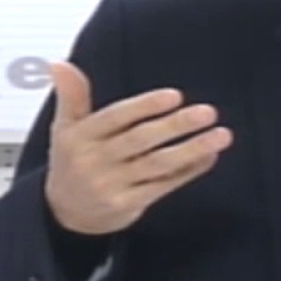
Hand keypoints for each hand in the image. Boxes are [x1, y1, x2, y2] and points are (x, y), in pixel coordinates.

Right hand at [42, 61, 233, 234]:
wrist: (66, 215)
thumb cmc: (72, 162)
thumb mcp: (65, 128)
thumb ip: (71, 95)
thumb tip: (60, 65)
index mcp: (80, 137)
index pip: (115, 118)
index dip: (145, 107)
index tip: (174, 96)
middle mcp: (96, 161)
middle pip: (141, 141)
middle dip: (176, 126)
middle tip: (207, 112)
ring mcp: (113, 185)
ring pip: (158, 165)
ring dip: (192, 149)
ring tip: (221, 135)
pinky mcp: (129, 205)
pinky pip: (164, 186)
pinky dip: (189, 170)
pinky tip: (209, 157)